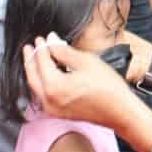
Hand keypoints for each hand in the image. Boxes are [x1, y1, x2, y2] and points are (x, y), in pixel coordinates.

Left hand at [24, 37, 151, 151]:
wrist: (121, 112)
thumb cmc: (108, 88)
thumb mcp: (86, 62)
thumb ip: (64, 51)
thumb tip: (51, 41)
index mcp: (54, 86)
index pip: (41, 62)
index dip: (41, 47)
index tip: (41, 38)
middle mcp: (49, 100)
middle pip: (32, 76)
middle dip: (31, 60)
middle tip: (30, 47)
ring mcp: (53, 109)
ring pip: (36, 87)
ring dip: (35, 71)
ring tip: (37, 58)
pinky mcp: (59, 113)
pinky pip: (43, 95)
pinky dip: (42, 82)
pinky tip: (48, 74)